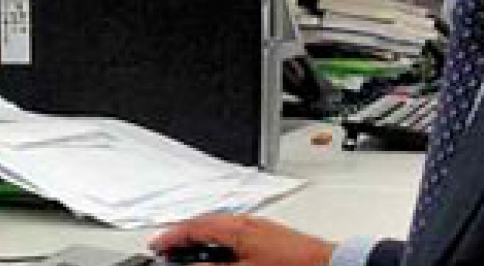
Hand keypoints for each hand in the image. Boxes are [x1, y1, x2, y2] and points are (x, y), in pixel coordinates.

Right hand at [150, 214, 335, 265]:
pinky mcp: (268, 236)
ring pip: (220, 230)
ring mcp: (260, 228)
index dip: (172, 237)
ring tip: (189, 256)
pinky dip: (219, 244)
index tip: (156, 246)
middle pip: (207, 225)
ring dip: (202, 241)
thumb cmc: (292, 265)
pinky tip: (221, 256)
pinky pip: (235, 235)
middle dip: (185, 238)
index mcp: (238, 227)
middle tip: (168, 252)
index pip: (196, 227)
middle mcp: (248, 222)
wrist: (327, 264)